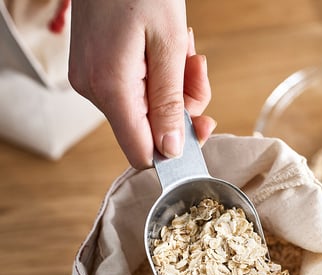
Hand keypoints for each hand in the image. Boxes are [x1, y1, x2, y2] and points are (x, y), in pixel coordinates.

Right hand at [68, 0, 215, 168]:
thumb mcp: (169, 46)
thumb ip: (170, 103)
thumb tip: (171, 150)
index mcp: (110, 88)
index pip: (141, 152)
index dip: (175, 151)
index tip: (201, 128)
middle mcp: (94, 89)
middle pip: (149, 130)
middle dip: (183, 107)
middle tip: (197, 72)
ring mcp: (92, 79)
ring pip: (147, 109)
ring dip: (176, 87)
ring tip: (185, 53)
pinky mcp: (96, 69)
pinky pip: (136, 90)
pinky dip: (160, 76)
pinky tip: (168, 50)